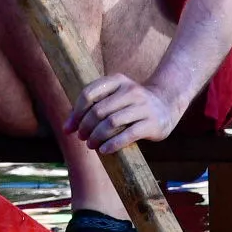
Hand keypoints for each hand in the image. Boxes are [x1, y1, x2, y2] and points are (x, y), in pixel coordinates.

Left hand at [63, 72, 180, 155]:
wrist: (165, 106)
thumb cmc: (130, 105)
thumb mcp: (112, 99)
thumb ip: (90, 109)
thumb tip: (66, 128)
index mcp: (118, 80)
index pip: (89, 93)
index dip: (76, 112)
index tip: (71, 127)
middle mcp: (131, 90)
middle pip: (98, 110)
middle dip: (85, 127)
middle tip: (82, 137)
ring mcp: (143, 106)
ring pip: (112, 123)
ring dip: (96, 136)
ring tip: (91, 145)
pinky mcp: (152, 123)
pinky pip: (128, 135)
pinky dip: (112, 144)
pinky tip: (104, 150)